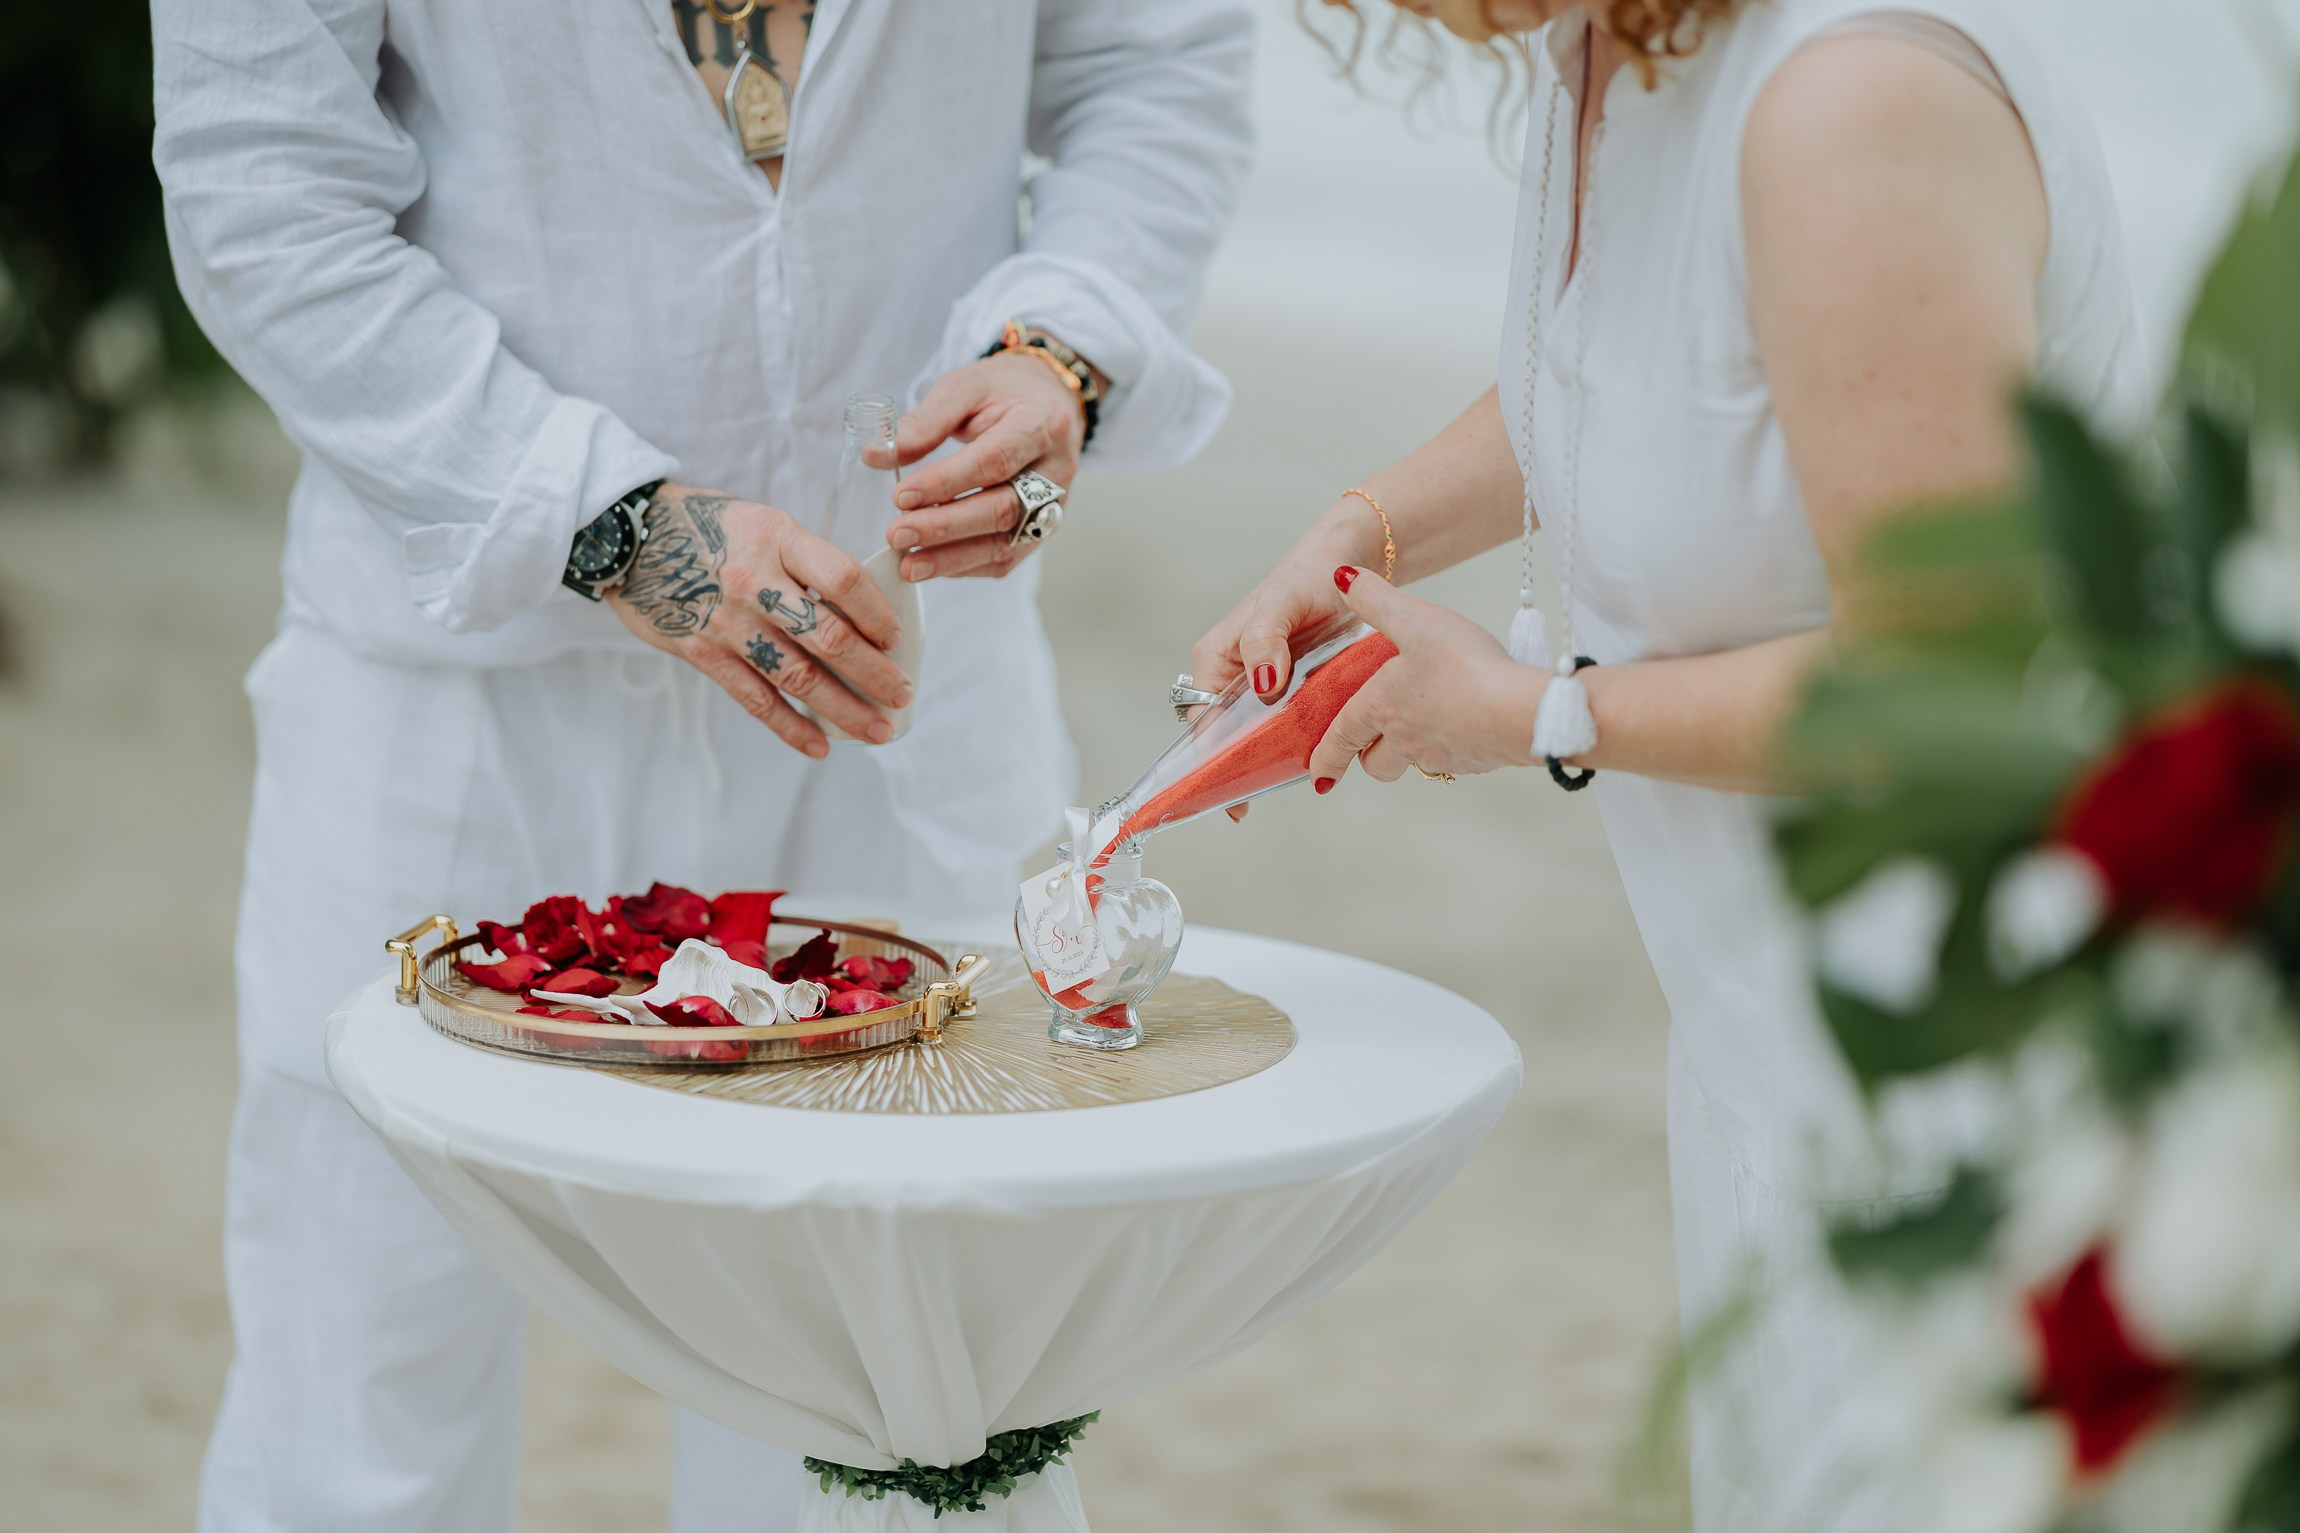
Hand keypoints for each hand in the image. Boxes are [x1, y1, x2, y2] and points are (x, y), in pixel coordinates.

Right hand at [606, 483, 912, 758]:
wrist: (630, 538)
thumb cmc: (711, 529)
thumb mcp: (764, 523)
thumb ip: (808, 560)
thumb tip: (865, 609)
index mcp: (777, 538)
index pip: (843, 579)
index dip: (878, 614)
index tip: (897, 639)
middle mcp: (752, 581)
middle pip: (827, 637)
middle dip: (874, 674)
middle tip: (902, 695)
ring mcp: (725, 621)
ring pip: (797, 677)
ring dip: (843, 709)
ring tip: (877, 730)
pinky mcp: (701, 653)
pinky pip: (754, 699)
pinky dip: (791, 727)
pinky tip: (820, 747)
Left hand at [884, 349, 1087, 580]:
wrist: (1049, 405)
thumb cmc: (1004, 394)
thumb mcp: (965, 388)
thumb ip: (925, 421)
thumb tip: (877, 455)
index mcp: (1041, 424)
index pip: (994, 460)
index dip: (947, 482)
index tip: (901, 496)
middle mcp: (1056, 471)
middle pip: (1002, 509)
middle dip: (945, 527)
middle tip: (898, 534)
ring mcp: (1053, 507)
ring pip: (1005, 544)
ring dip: (953, 559)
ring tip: (908, 564)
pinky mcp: (1041, 530)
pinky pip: (1005, 559)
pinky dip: (965, 566)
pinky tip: (932, 565)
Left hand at [1307, 566, 1542, 785]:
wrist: (1520, 712)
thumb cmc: (1464, 667)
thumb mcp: (1415, 621)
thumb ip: (1376, 601)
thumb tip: (1341, 579)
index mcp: (1382, 707)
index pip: (1342, 739)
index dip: (1326, 758)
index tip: (1317, 777)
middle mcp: (1406, 740)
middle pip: (1376, 764)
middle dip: (1368, 757)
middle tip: (1369, 746)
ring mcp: (1442, 755)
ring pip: (1413, 765)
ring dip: (1408, 753)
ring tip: (1420, 728)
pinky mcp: (1475, 762)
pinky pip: (1453, 760)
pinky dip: (1449, 747)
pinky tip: (1465, 723)